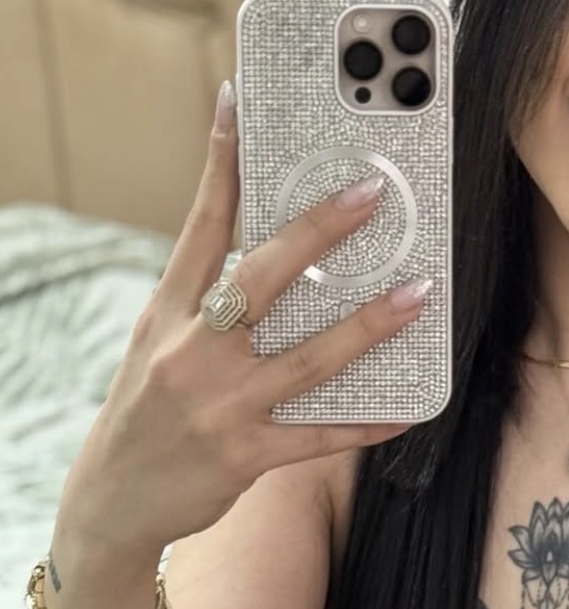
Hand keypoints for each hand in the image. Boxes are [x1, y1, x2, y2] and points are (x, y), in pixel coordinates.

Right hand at [56, 81, 430, 561]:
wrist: (111, 503)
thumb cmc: (145, 415)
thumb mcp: (156, 347)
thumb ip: (204, 306)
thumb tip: (271, 263)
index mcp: (165, 314)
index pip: (199, 228)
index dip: (221, 165)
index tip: (239, 105)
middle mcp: (191, 352)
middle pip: (261, 278)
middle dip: (319, 232)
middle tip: (370, 193)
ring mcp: (220, 405)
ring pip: (308, 357)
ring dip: (369, 326)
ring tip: (417, 295)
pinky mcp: (246, 455)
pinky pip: (320, 437)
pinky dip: (366, 425)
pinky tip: (407, 410)